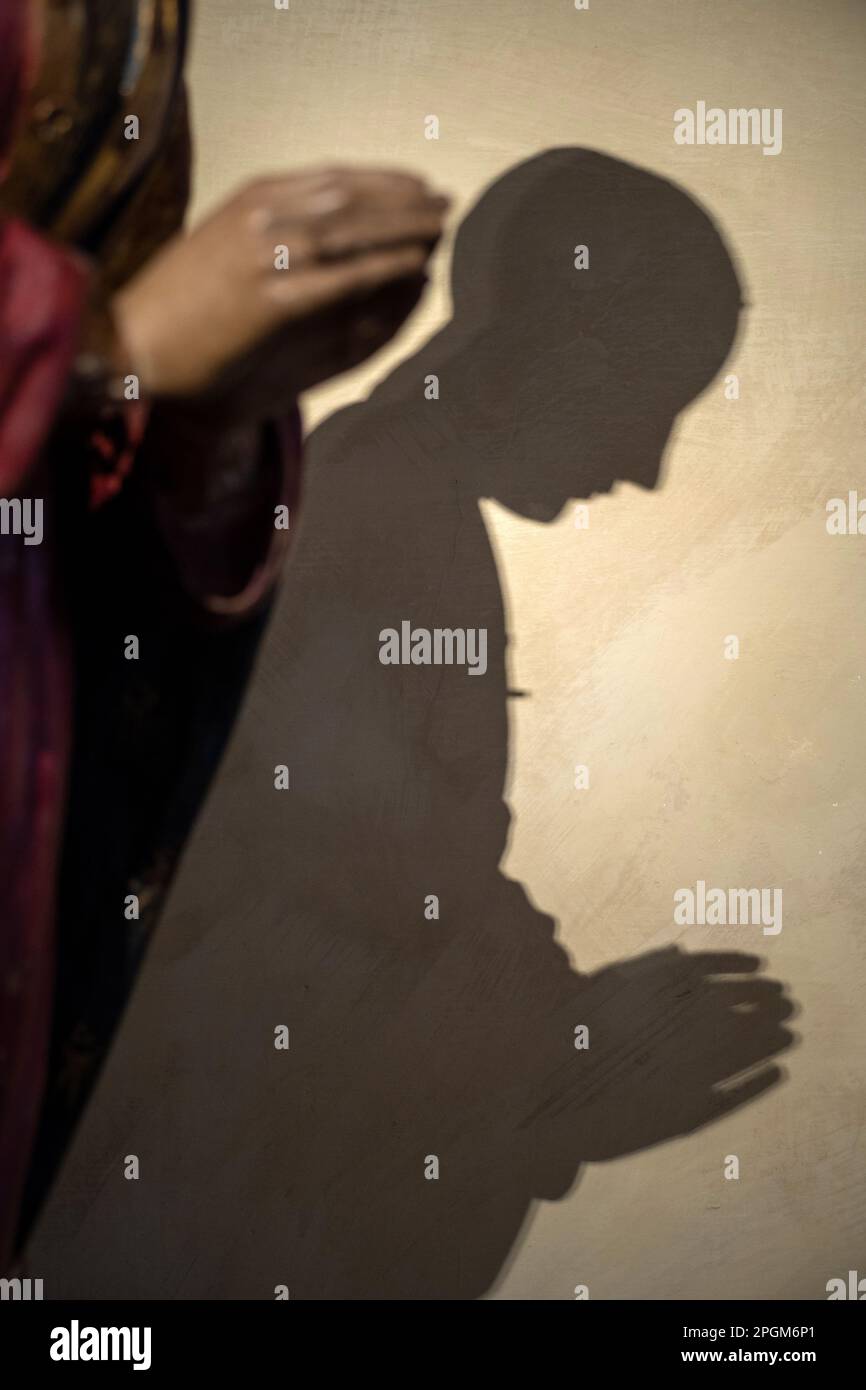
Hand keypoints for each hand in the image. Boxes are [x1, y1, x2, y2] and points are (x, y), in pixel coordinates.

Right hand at [112, 166, 448, 416]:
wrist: (139, 349)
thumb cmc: (186, 308)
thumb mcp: (233, 249)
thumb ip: (288, 235)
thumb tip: (340, 227)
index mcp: (252, 198)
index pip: (335, 178)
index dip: (385, 181)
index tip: (420, 186)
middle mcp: (262, 217)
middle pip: (353, 199)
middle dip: (406, 202)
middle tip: (447, 206)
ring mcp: (268, 257)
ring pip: (355, 233)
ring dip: (405, 230)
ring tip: (441, 233)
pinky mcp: (274, 302)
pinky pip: (345, 279)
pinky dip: (384, 271)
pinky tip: (416, 269)